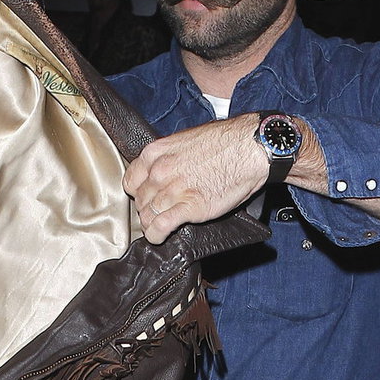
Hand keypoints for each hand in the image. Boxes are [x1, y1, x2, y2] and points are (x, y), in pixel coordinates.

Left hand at [124, 116, 268, 243]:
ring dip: (152, 224)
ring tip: (159, 227)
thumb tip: (163, 173)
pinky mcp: (189, 207)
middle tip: (158, 213)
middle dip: (147, 210)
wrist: (250, 147)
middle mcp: (160, 171)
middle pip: (139, 201)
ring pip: (147, 216)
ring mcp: (173, 190)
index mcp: (157, 152)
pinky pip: (160, 226)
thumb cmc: (225, 142)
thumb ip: (169, 159)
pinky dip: (156, 236)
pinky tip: (159, 237)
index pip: (130, 181)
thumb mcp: (185, 142)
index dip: (138, 193)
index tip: (146, 198)